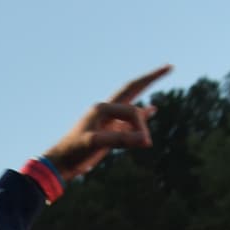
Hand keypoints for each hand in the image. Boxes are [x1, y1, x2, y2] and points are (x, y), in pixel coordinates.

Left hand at [42, 66, 171, 180]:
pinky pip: (129, 120)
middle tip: (169, 66)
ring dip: (147, 92)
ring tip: (161, 76)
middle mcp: (106, 111)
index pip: (132, 111)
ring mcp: (108, 121)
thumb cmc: (74, 151)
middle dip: (150, 78)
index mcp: (102, 109)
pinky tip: (152, 109)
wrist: (60, 163)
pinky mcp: (109, 132)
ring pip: (133, 103)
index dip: (140, 126)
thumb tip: (145, 140)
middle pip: (132, 89)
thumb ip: (120, 140)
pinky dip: (142, 115)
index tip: (144, 142)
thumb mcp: (95, 144)